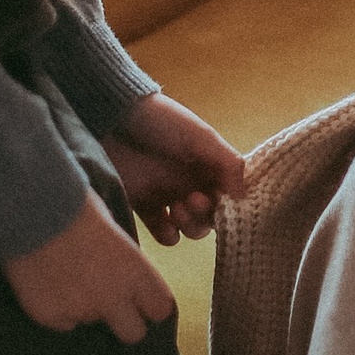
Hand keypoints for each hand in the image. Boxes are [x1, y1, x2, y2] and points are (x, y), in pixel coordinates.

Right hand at [4, 197, 175, 341]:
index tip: (140, 300)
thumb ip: (125, 264)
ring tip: (65, 273)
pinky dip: (55, 307)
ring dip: (83, 306)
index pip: (161, 309)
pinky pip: (60, 322)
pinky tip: (46, 279)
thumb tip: (127, 284)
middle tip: (107, 303)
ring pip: (90, 321)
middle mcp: (113, 296)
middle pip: (134, 333)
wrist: (30, 206)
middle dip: (123, 322)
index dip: (149, 305)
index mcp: (135, 271)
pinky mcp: (50, 317)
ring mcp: (80, 310)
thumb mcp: (114, 232)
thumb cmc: (75, 206)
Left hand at [107, 95, 246, 244]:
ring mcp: (167, 194)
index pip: (228, 195)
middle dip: (206, 215)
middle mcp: (190, 180)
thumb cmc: (160, 121)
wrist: (110, 119)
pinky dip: (168, 235)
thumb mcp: (200, 135)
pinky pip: (163, 232)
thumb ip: (227, 163)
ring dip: (191, 226)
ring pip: (190, 227)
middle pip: (211, 215)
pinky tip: (165, 224)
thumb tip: (244, 196)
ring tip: (178, 209)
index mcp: (207, 163)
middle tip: (192, 200)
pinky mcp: (143, 205)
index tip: (218, 199)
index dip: (228, 204)